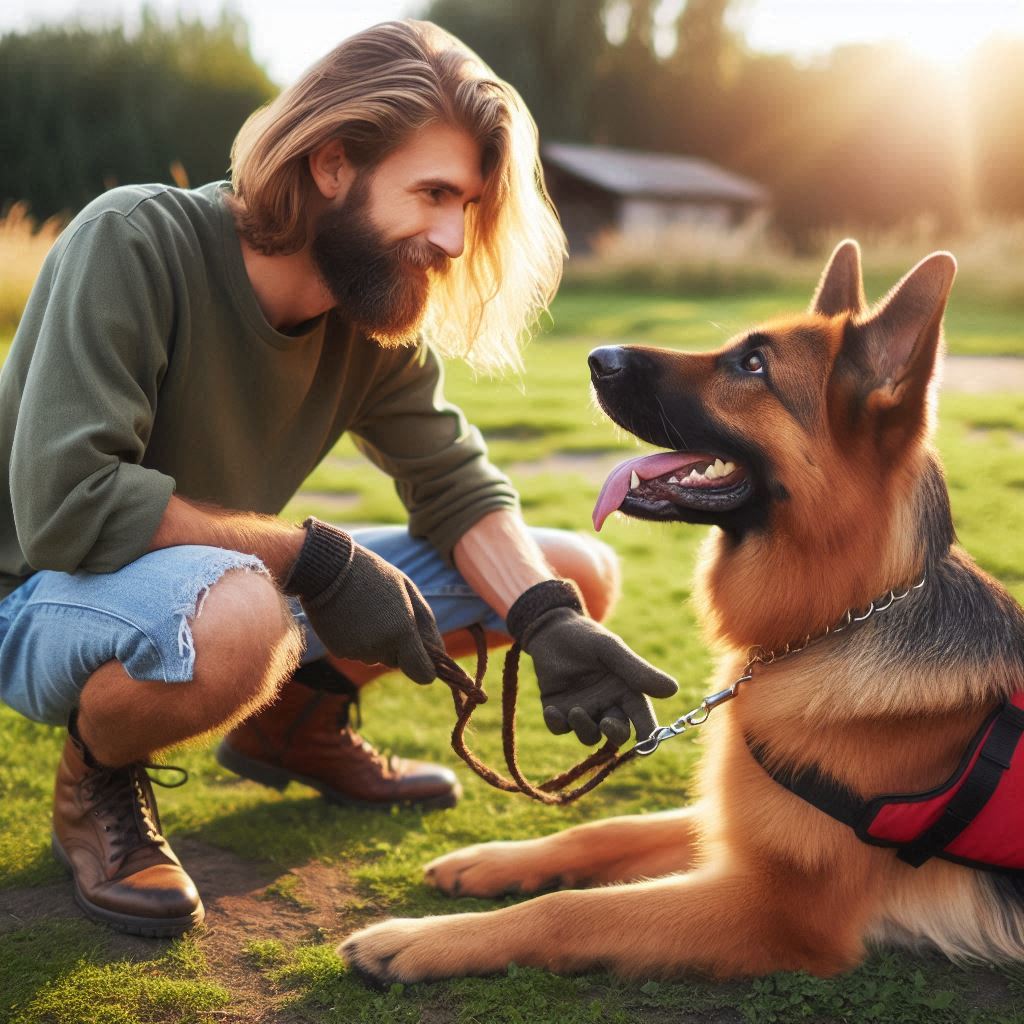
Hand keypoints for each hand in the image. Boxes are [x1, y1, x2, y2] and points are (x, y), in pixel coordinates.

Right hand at [284, 518, 441, 683]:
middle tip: (386, 614)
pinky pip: (356, 653)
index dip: (426, 667)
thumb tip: (440, 653)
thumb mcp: (408, 591)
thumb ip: (427, 624)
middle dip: (398, 646)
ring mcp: (357, 652)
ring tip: (365, 610)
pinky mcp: (338, 652)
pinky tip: (350, 616)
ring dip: (376, 642)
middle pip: (398, 662)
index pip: (423, 674)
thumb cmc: (373, 575)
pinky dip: (356, 640)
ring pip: (376, 657)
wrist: (326, 568)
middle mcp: (380, 647)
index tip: (423, 655)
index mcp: (402, 632)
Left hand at [507, 581, 677, 745]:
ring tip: (574, 710)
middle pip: (617, 734)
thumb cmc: (586, 636)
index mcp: (626, 691)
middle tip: (606, 723)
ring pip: (589, 736)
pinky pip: (560, 728)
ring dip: (583, 728)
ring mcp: (583, 710)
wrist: (550, 628)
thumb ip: (637, 670)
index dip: (648, 734)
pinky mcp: (559, 711)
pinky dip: (557, 724)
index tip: (647, 742)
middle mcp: (607, 705)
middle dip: (614, 733)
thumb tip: (673, 689)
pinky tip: (552, 710)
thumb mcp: (611, 649)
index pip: (642, 719)